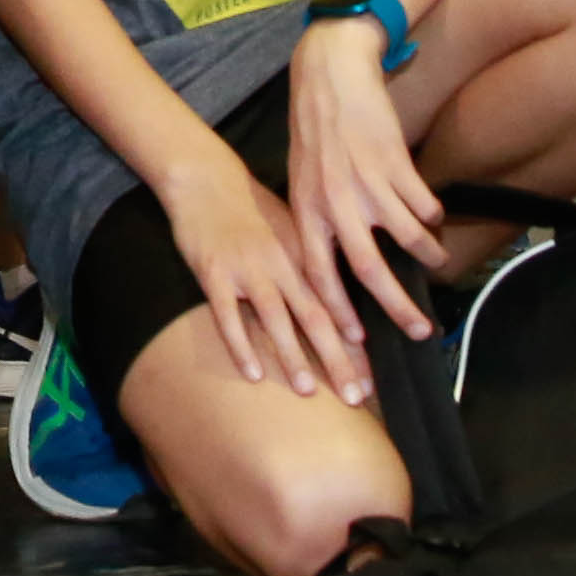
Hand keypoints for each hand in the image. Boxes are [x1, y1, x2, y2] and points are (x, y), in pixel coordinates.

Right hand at [158, 137, 374, 403]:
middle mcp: (282, 264)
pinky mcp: (213, 274)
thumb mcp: (293, 227)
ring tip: (307, 391)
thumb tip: (339, 300)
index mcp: (304, 254)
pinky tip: (251, 373)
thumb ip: (313, 262)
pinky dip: (240, 346)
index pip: (336, 307)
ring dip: (293, 357)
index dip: (353, 344)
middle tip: (355, 396)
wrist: (204, 178)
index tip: (371, 378)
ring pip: (275, 320)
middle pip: (315, 319)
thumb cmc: (250, 207)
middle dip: (337, 360)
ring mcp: (247, 270)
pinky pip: (227, 316)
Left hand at [285, 16, 446, 345]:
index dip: (337, 310)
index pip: (319, 273)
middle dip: (396, 306)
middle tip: (420, 332)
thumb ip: (317, 221)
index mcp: (306, 209)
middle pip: (368, 269)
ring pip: (407, 237)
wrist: (329, 74)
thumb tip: (335, 269)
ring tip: (438, 263)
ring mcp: (366, 182)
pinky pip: (424, 204)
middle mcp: (335, 201)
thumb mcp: (300, 180)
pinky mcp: (395, 162)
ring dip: (428, 255)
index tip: (356, 339)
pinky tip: (434, 219)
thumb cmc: (314, 133)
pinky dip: (433, 217)